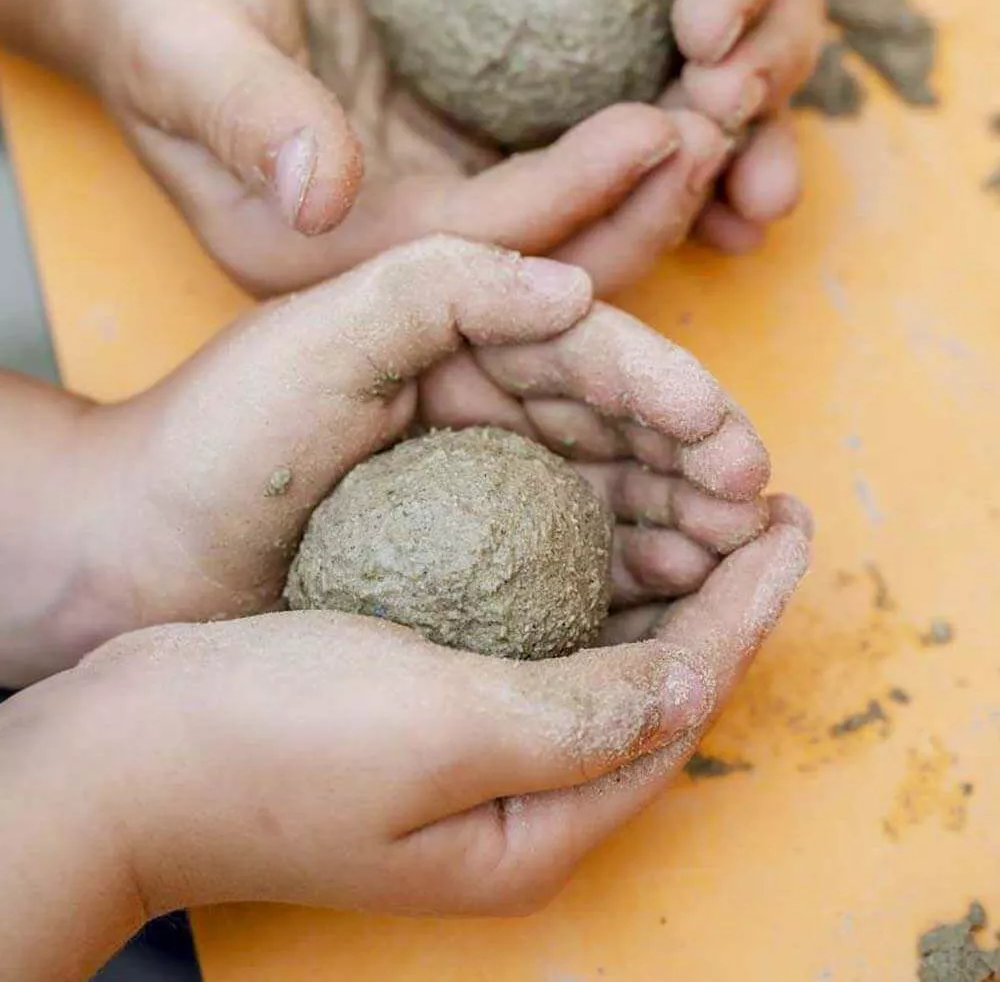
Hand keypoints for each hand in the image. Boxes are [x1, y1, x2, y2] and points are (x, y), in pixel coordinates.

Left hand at [60, 238, 803, 677]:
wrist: (132, 560)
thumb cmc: (215, 437)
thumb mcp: (324, 328)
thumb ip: (447, 281)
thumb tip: (577, 289)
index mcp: (453, 331)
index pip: (583, 344)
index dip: (662, 384)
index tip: (725, 433)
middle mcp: (479, 399)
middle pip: (615, 417)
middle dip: (694, 452)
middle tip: (753, 502)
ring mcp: (481, 482)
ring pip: (609, 487)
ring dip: (681, 513)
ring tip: (738, 550)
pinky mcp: (471, 559)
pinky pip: (572, 555)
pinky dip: (631, 568)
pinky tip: (678, 589)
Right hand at [78, 518, 808, 922]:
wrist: (126, 752)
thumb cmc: (271, 744)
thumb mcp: (442, 728)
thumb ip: (578, 714)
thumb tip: (692, 678)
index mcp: (537, 826)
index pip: (680, 705)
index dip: (745, 610)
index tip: (788, 519)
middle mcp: (516, 801)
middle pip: (653, 685)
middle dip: (717, 593)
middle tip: (761, 501)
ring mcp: (469, 755)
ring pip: (598, 654)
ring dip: (656, 577)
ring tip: (699, 499)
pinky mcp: (426, 703)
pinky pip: (534, 635)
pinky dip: (577, 576)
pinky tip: (586, 517)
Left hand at [243, 0, 823, 262]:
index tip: (710, 36)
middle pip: (759, 29)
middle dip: (763, 86)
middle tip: (724, 127)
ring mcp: (624, 34)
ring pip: (710, 106)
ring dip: (738, 162)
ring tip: (744, 212)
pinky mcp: (562, 95)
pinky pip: (621, 154)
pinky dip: (655, 195)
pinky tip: (684, 239)